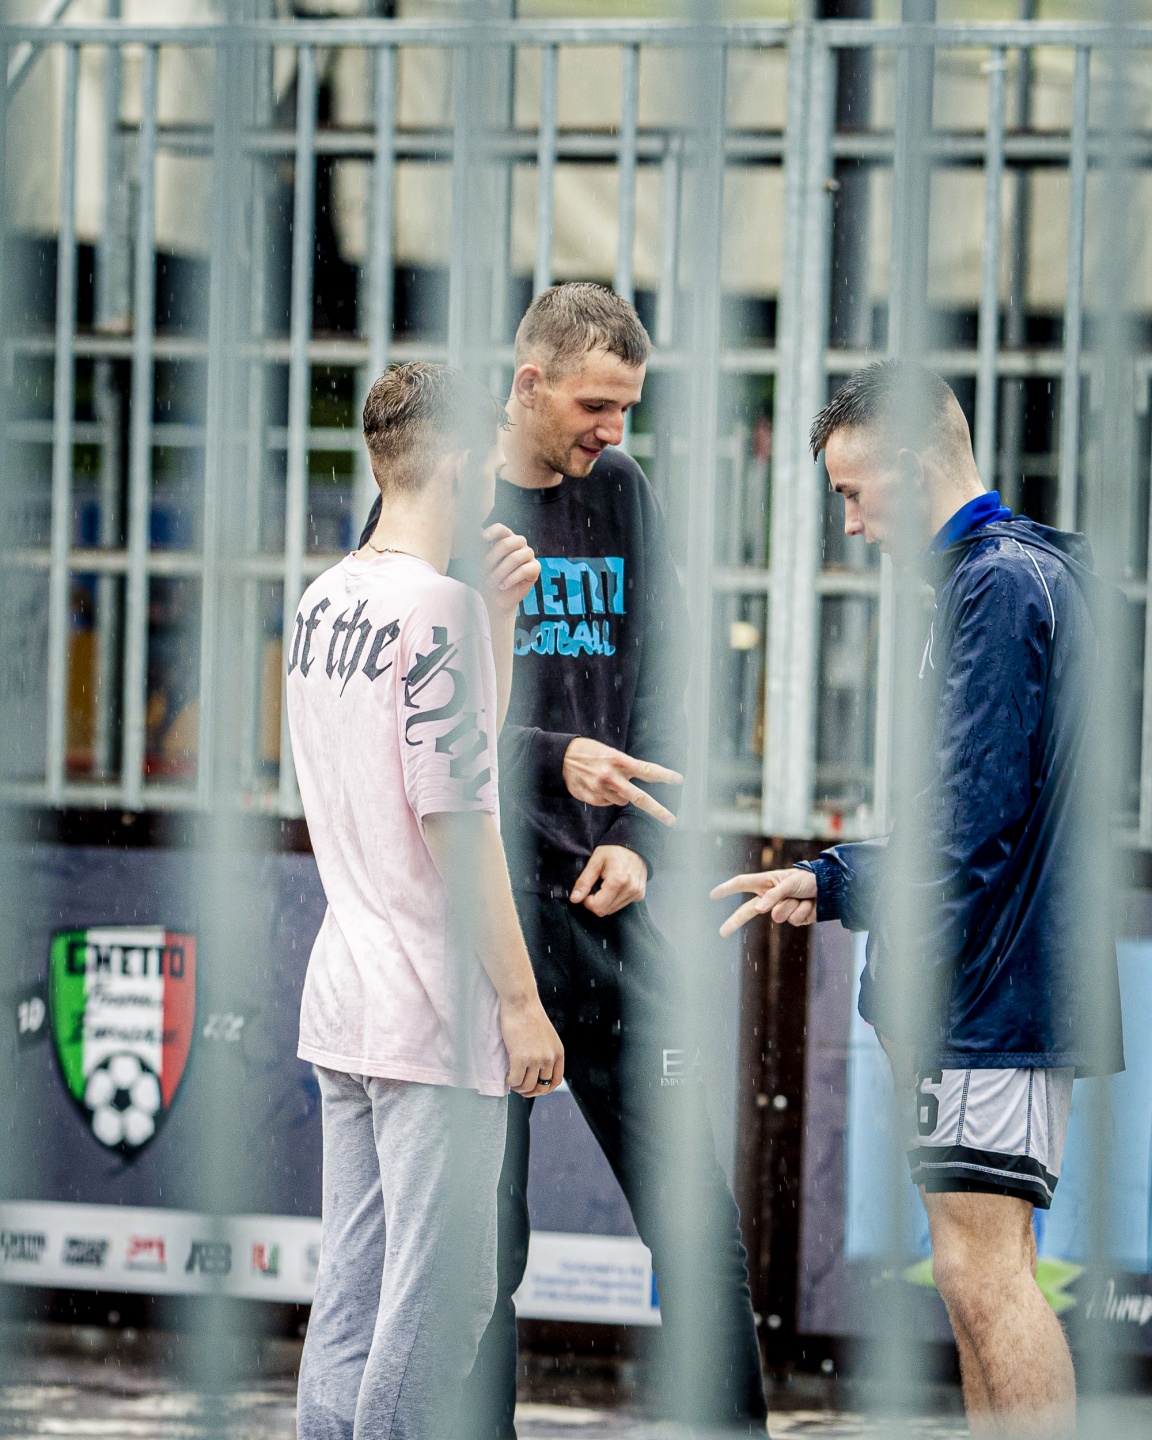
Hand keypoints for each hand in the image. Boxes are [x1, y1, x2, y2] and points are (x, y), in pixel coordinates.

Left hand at [482, 523, 538, 614]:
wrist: (494, 599)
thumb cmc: (486, 578)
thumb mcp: (481, 562)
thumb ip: (480, 546)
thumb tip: (475, 529)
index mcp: (505, 538)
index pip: (502, 529)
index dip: (493, 531)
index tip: (483, 538)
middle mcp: (519, 544)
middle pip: (508, 543)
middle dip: (493, 558)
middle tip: (483, 571)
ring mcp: (528, 555)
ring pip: (516, 558)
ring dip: (500, 571)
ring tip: (491, 582)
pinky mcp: (535, 568)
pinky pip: (524, 570)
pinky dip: (511, 579)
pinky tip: (503, 586)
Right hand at [499, 994, 564, 1097]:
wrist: (521, 1002)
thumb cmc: (530, 1015)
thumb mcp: (547, 1036)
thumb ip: (546, 1052)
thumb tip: (537, 1069)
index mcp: (558, 1053)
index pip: (556, 1081)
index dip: (544, 1089)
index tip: (535, 1088)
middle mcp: (549, 1058)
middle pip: (541, 1087)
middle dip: (530, 1091)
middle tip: (520, 1087)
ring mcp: (535, 1059)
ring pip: (527, 1086)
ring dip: (518, 1087)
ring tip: (512, 1080)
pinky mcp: (520, 1058)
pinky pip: (515, 1080)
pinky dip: (510, 1082)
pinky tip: (507, 1076)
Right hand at [562, 737, 683, 826]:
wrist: (562, 757)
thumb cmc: (591, 752)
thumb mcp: (611, 753)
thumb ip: (627, 767)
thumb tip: (643, 781)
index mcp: (620, 761)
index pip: (647, 770)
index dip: (664, 775)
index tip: (678, 780)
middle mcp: (612, 776)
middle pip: (640, 798)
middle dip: (657, 810)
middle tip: (672, 821)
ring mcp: (601, 789)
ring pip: (622, 802)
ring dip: (621, 795)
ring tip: (607, 781)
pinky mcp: (591, 798)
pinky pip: (607, 803)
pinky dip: (606, 797)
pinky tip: (597, 786)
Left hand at [570, 844, 647, 916]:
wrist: (634, 844)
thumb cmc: (613, 850)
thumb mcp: (595, 861)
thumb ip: (584, 881)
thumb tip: (575, 899)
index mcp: (618, 881)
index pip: (598, 907)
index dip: (588, 901)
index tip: (588, 889)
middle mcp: (630, 889)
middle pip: (605, 911)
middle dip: (596, 901)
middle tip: (597, 885)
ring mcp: (637, 893)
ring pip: (613, 910)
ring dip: (606, 901)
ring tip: (607, 884)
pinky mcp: (640, 895)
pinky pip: (622, 905)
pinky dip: (615, 899)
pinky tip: (616, 886)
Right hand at [709, 867, 816, 938]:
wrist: (830, 888)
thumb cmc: (807, 879)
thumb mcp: (789, 882)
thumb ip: (773, 895)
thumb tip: (759, 910)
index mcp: (766, 883)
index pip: (742, 884)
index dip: (727, 889)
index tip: (712, 894)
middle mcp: (771, 897)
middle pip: (748, 910)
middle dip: (735, 921)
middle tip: (722, 932)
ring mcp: (782, 909)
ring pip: (779, 916)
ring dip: (792, 906)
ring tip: (802, 897)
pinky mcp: (794, 918)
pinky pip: (793, 920)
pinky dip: (802, 911)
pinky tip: (809, 904)